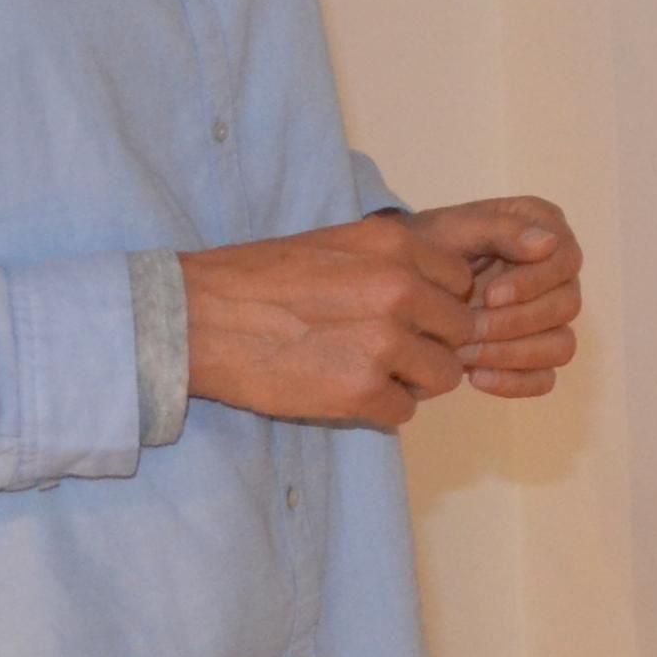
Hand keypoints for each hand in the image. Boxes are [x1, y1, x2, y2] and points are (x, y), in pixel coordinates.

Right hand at [182, 216, 484, 428]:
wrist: (195, 317)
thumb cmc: (259, 279)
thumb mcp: (336, 245)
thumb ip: (391, 264)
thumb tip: (433, 292)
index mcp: (395, 247)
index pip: (461, 282)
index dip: (439, 304)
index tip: (412, 315)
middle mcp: (399, 289)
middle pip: (460, 331)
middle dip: (434, 344)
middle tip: (393, 351)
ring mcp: (384, 342)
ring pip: (443, 376)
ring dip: (414, 380)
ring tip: (371, 373)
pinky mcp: (361, 391)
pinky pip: (405, 412)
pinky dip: (381, 409)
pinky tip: (347, 392)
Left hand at [407, 196, 582, 399]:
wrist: (402, 283)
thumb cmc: (431, 247)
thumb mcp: (457, 228)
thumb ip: (502, 230)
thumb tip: (550, 242)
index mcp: (547, 232)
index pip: (566, 261)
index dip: (534, 283)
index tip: (491, 296)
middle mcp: (557, 275)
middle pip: (566, 306)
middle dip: (515, 322)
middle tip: (469, 330)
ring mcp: (551, 318)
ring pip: (561, 346)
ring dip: (513, 354)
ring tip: (465, 354)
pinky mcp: (538, 354)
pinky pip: (545, 379)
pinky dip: (514, 382)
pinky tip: (476, 376)